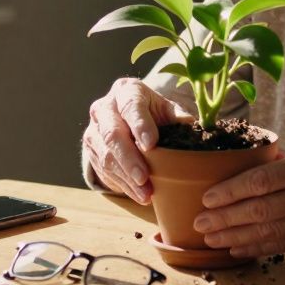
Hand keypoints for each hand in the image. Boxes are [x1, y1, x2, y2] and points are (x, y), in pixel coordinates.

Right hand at [83, 77, 193, 204]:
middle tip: (144, 177)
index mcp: (127, 91)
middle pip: (113, 133)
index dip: (140, 125)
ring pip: (106, 155)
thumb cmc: (152, 114)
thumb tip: (193, 129)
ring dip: (126, 177)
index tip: (152, 144)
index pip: (131, 105)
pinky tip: (138, 194)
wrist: (126, 119)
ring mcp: (94, 129)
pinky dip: (123, 185)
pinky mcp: (91, 149)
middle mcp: (105, 107)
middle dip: (129, 158)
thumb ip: (179, 117)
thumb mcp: (166, 110)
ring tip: (146, 194)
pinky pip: (104, 170)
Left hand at [192, 143, 284, 256]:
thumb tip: (245, 169)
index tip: (207, 198)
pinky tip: (236, 247)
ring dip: (234, 236)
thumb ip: (283, 164)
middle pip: (260, 210)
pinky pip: (282, 244)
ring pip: (268, 231)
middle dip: (225, 218)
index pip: (262, 181)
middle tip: (199, 222)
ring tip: (210, 238)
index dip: (231, 191)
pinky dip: (256, 247)